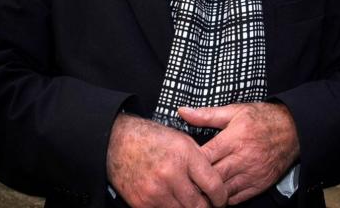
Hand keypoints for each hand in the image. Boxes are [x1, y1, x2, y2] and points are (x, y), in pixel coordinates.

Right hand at [107, 114, 227, 207]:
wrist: (117, 142)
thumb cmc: (151, 139)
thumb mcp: (181, 140)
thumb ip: (199, 161)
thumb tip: (215, 183)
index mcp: (184, 154)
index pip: (213, 184)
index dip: (221, 197)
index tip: (222, 199)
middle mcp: (170, 174)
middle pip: (199, 204)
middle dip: (207, 207)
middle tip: (209, 204)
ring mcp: (155, 191)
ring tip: (192, 203)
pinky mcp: (142, 203)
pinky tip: (174, 202)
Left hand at [179, 103, 299, 204]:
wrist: (293, 130)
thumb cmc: (262, 119)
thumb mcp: (234, 111)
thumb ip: (207, 114)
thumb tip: (182, 111)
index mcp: (234, 139)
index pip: (205, 156)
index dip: (190, 162)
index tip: (180, 163)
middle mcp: (243, 158)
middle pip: (212, 177)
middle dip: (197, 181)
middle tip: (184, 181)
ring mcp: (252, 174)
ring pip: (223, 191)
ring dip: (209, 192)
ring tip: (198, 190)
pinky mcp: (259, 184)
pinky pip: (237, 199)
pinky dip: (224, 198)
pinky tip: (216, 194)